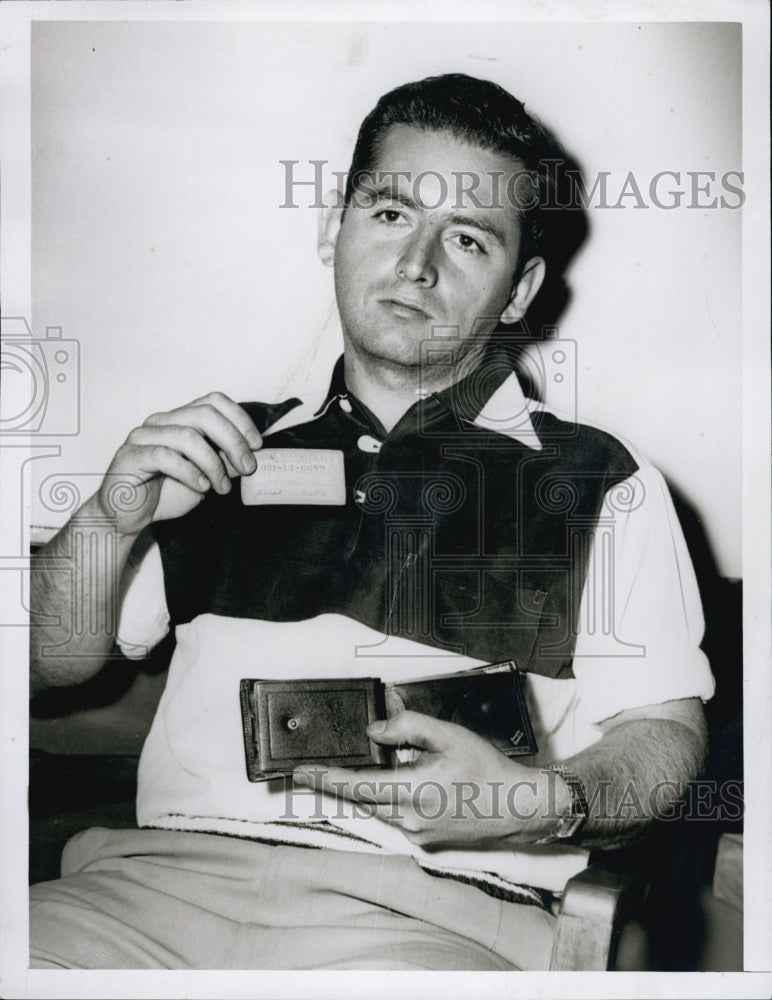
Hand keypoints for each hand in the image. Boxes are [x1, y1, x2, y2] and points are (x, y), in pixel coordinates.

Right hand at [95, 391, 261, 535]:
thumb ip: (225, 462)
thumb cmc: (165, 493)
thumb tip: (251, 453)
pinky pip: (166, 456)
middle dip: (234, 441)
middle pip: (205, 414)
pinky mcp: (131, 455)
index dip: (240, 419)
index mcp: (180, 420)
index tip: (257, 445)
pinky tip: (202, 487)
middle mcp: (162, 422)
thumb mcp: (206, 477)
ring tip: (222, 487)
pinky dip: (191, 472)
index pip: (213, 401)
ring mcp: (143, 436)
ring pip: (188, 436)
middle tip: (248, 468)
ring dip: (213, 464)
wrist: (128, 517)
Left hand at [294, 710, 553, 848]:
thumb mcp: (448, 735)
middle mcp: (410, 819)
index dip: (326, 779)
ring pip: (379, 808)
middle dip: (340, 784)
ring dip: (370, 791)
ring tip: (376, 771)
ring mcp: (417, 835)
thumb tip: (374, 732)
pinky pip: (396, 817)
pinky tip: (407, 785)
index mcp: (414, 792)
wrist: (519, 807)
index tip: (301, 773)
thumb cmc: (487, 769)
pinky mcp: (425, 842)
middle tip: (316, 770)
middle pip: (362, 800)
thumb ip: (408, 728)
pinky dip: (392, 800)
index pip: (357, 787)